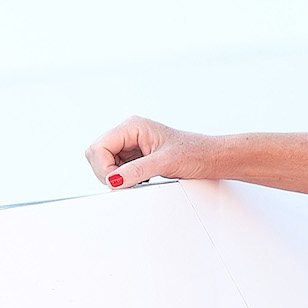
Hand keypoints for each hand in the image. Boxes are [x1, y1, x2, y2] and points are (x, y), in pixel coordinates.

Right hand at [85, 116, 213, 188]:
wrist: (208, 157)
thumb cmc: (193, 153)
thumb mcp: (164, 162)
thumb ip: (137, 171)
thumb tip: (113, 180)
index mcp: (133, 126)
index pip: (99, 147)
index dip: (102, 167)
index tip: (116, 181)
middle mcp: (129, 132)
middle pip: (97, 154)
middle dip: (107, 172)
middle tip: (128, 181)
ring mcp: (131, 143)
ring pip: (105, 163)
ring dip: (116, 175)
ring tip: (139, 178)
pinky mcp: (135, 154)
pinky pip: (117, 168)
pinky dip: (124, 177)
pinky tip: (140, 178)